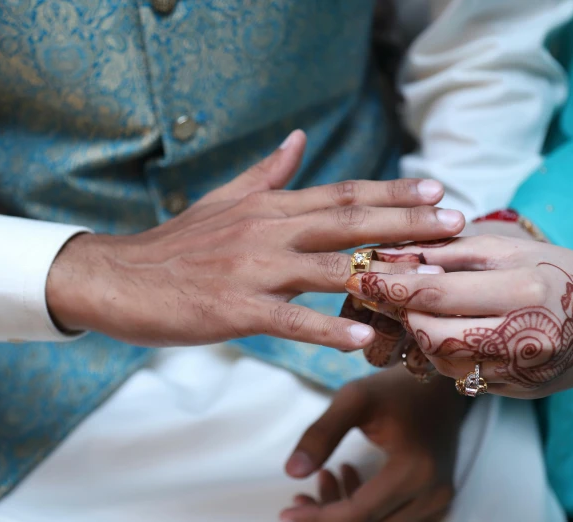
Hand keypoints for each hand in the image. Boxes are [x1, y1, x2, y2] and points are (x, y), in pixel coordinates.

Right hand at [46, 130, 464, 348]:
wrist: (117, 277)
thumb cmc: (177, 244)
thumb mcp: (225, 200)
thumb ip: (268, 172)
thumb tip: (298, 138)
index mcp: (270, 207)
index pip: (342, 194)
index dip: (392, 193)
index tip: (436, 191)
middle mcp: (268, 230)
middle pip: (349, 222)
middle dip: (406, 223)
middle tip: (455, 222)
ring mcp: (252, 270)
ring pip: (329, 269)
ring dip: (382, 274)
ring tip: (430, 280)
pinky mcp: (234, 309)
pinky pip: (289, 319)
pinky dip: (326, 329)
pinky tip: (362, 339)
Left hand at [281, 366, 467, 521]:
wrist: (438, 384)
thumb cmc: (394, 388)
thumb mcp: (353, 400)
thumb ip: (321, 435)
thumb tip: (292, 473)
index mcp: (415, 469)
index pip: (359, 513)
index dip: (318, 518)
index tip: (286, 511)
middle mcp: (433, 492)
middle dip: (328, 517)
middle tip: (300, 496)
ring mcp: (438, 499)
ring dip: (346, 514)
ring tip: (324, 477)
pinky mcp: (437, 500)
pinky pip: (394, 519)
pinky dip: (366, 511)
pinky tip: (348, 479)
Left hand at [341, 215, 534, 372]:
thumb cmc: (560, 270)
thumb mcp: (510, 248)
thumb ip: (451, 252)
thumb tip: (397, 254)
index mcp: (524, 290)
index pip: (438, 294)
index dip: (392, 285)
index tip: (360, 274)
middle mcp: (524, 337)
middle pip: (434, 335)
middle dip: (403, 315)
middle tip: (389, 295)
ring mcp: (521, 371)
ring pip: (443, 361)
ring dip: (421, 336)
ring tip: (420, 312)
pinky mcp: (516, 391)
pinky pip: (462, 377)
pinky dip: (444, 354)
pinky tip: (447, 333)